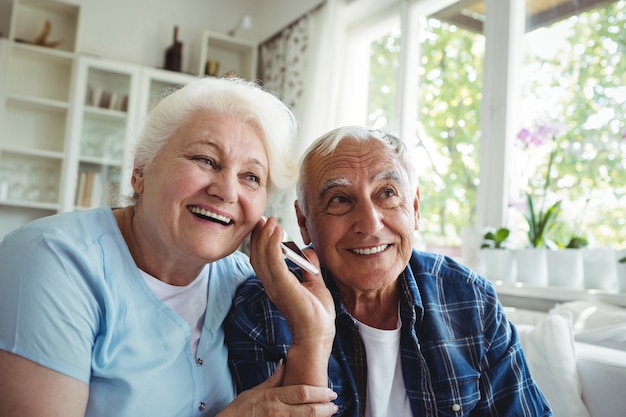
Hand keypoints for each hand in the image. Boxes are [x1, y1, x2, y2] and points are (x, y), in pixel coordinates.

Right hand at [218, 362, 337, 416]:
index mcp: (274, 397)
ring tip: (329, 415)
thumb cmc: (240, 409)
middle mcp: (278, 411)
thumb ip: (273, 379)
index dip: (320, 392)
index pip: (302, 393)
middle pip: (308, 409)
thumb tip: (284, 363)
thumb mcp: (255, 391)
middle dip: (325, 408)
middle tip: (335, 406)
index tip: (331, 392)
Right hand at [249, 217, 334, 385]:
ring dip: (265, 236)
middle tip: (264, 218)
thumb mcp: (315, 284)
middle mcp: (271, 284)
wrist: (319, 335)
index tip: (266, 224)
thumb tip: (310, 252)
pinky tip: (276, 233)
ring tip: (270, 221)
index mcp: (277, 284)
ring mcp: (275, 286)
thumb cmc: (317, 316)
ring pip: (262, 257)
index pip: (263, 259)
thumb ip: (310, 268)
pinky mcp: (282, 287)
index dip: (262, 241)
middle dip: (259, 235)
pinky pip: (273, 262)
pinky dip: (272, 246)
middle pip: (258, 255)